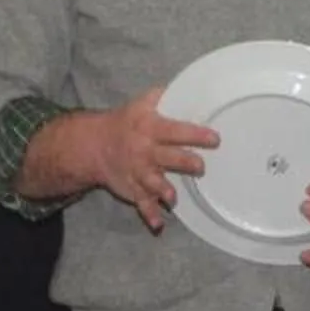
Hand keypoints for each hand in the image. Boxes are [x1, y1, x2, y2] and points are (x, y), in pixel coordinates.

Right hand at [79, 88, 217, 231]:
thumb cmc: (127, 121)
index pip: (175, 131)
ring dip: (163, 190)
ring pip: (153, 182)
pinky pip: (141, 203)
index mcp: (150, 128)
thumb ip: (166, 96)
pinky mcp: (133, 188)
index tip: (215, 138)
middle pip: (167, 157)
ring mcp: (138, 171)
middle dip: (184, 162)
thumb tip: (194, 85)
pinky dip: (149, 215)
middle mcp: (144, 151)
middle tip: (200, 166)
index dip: (195, 134)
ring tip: (173, 198)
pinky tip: (158, 225)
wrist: (94, 144)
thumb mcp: (143, 103)